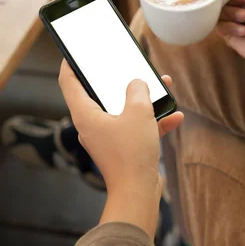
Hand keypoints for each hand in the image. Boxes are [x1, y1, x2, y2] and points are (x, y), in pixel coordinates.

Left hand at [58, 59, 183, 192]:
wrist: (138, 192)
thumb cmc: (131, 152)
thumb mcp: (139, 112)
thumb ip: (138, 91)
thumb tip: (137, 84)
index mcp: (85, 114)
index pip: (69, 82)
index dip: (71, 65)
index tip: (74, 53)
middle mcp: (92, 126)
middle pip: (101, 95)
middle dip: (120, 80)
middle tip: (128, 67)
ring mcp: (108, 138)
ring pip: (124, 111)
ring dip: (144, 101)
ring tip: (163, 88)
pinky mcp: (123, 150)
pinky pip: (136, 129)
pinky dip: (153, 122)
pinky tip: (175, 117)